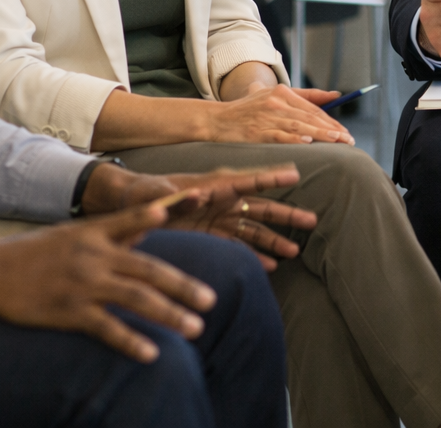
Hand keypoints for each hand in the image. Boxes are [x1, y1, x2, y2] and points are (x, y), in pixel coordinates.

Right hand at [0, 201, 214, 361]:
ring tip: (194, 327)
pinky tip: (152, 353)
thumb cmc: (37, 251)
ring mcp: (83, 284)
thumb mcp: (74, 233)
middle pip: (148, 270)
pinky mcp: (69, 312)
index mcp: (95, 232)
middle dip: (183, 286)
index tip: (192, 208)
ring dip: (169, 314)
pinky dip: (131, 341)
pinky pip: (107, 328)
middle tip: (210, 300)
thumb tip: (153, 223)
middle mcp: (94, 256)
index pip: (134, 220)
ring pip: (136, 299)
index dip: (162, 216)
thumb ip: (113, 231)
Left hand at [150, 167, 318, 270]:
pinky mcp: (210, 236)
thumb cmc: (144, 196)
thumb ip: (179, 198)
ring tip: (295, 252)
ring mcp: (218, 220)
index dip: (272, 177)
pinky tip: (270, 267)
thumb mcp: (158, 196)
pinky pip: (238, 246)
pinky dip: (253, 256)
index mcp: (213, 185)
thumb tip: (199, 195)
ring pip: (254, 230)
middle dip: (286, 214)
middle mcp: (222, 201)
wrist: (129, 207)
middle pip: (260, 207)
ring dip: (274, 240)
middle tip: (312, 221)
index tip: (296, 174)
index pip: (248, 181)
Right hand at [209, 83, 354, 144]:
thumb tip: (334, 94)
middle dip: (332, 129)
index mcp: (281, 91)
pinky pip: (280, 135)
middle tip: (348, 140)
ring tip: (337, 142)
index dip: (331, 120)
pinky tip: (308, 143)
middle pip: (309, 116)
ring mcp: (266, 116)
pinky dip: (295, 139)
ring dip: (320, 135)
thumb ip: (303, 95)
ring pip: (299, 126)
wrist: (215, 120)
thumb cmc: (245, 111)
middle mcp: (275, 101)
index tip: (345, 131)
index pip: (312, 107)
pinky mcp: (257, 131)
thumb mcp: (271, 95)